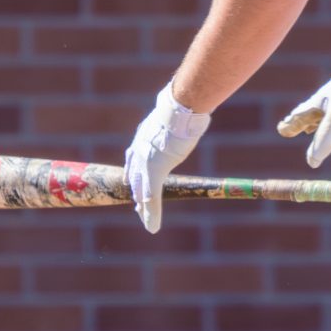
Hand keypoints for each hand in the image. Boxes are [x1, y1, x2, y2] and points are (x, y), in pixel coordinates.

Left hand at [124, 83, 209, 233]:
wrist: (180, 109)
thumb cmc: (184, 106)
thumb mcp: (180, 111)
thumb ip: (183, 114)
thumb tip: (196, 102)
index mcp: (145, 137)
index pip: (136, 158)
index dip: (135, 172)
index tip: (134, 181)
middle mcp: (141, 151)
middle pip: (135, 177)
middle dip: (136, 191)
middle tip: (136, 206)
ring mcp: (146, 163)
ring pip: (141, 191)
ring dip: (143, 208)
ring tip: (144, 219)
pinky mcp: (153, 174)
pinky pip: (150, 199)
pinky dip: (151, 215)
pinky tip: (152, 228)